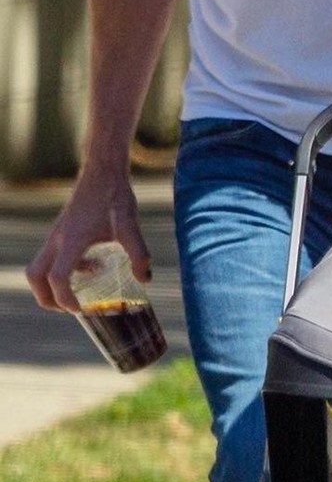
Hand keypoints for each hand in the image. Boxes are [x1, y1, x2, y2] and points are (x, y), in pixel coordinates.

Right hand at [27, 174, 149, 313]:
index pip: (57, 278)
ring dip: (50, 285)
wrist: (102, 171)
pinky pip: (50, 257)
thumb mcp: (130, 227)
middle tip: (68, 308)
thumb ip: (139, 254)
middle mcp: (57, 239)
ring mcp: (55, 235)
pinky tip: (91, 267)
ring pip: (38, 267)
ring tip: (78, 293)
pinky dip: (62, 270)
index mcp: (72, 240)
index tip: (80, 309)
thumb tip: (145, 279)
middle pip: (35, 276)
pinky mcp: (60, 231)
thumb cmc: (115, 197)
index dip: (64, 299)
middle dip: (46, 298)